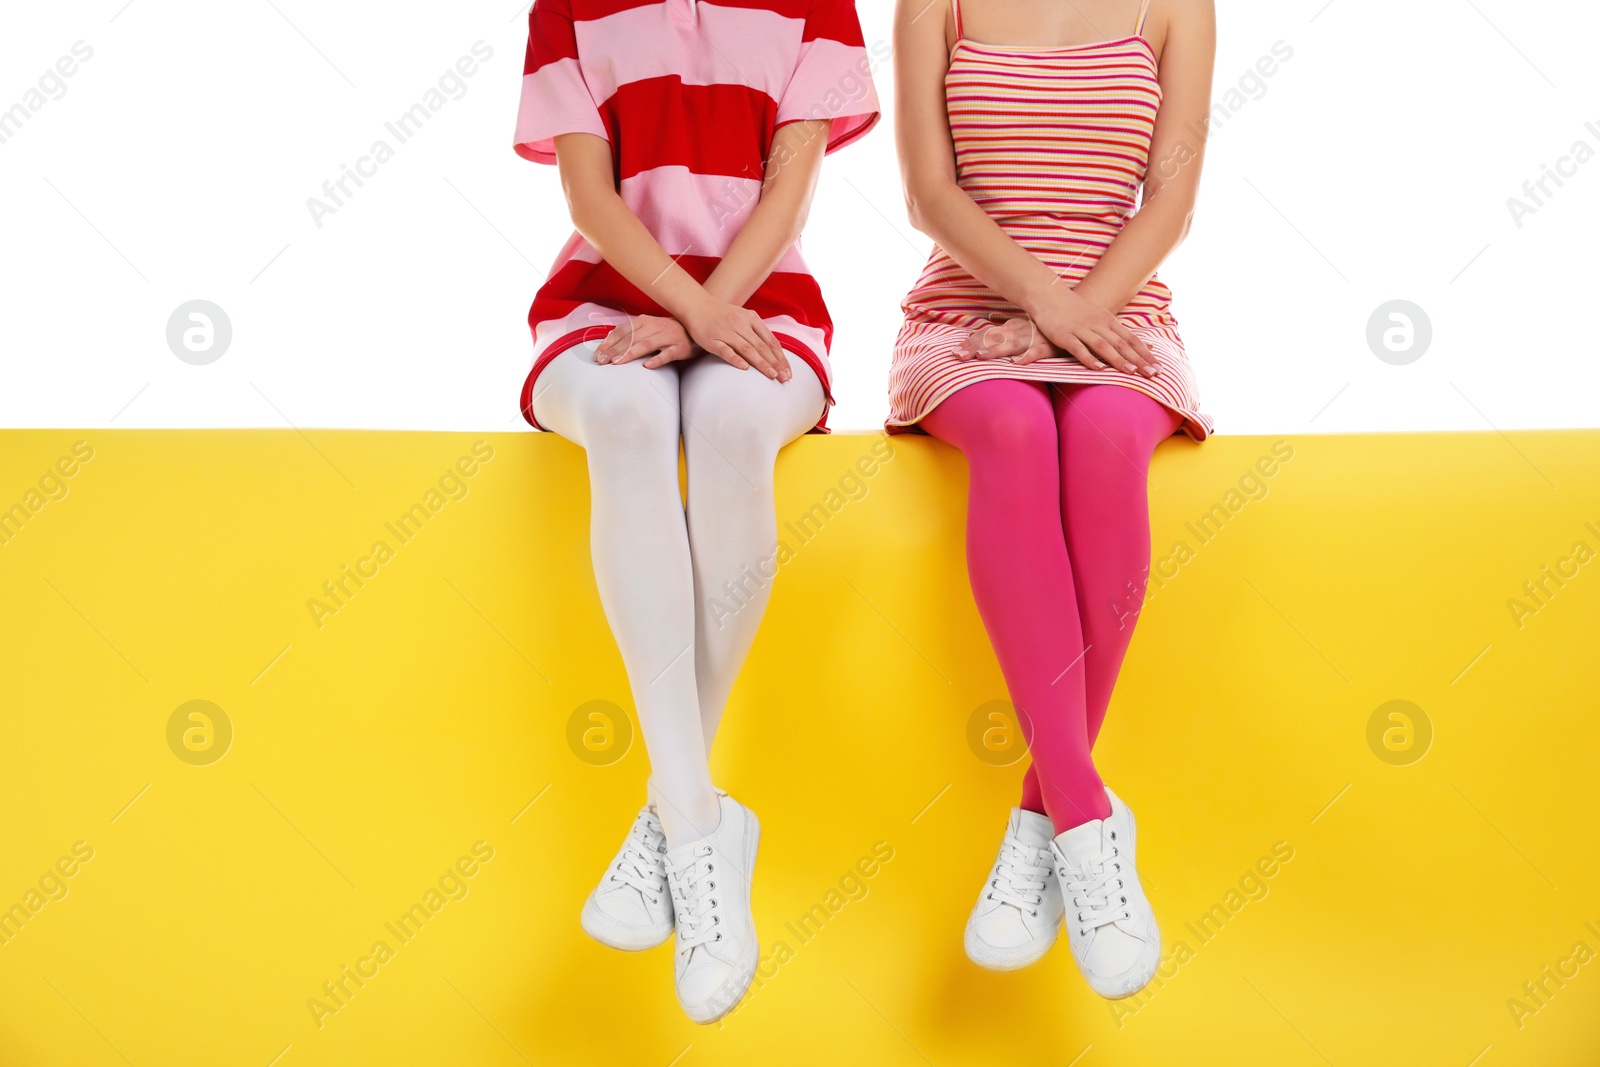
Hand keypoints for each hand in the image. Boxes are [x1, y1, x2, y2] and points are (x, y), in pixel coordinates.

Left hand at [595, 315, 692, 367]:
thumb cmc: (667, 332)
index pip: (623, 331)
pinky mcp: (679, 347)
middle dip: (614, 350)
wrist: (694, 330)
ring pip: (646, 345)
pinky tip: (646, 365)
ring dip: (630, 353)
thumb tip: (608, 343)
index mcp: (644, 321)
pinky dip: (657, 359)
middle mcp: (655, 327)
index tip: (597, 354)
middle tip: (601, 361)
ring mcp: (668, 336)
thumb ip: (631, 334)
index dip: (609, 342)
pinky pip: (667, 354)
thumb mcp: (648, 328)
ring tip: (617, 362)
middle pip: (631, 339)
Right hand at [682, 298, 791, 381]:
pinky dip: (735, 359)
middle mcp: (741, 325)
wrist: (696, 305)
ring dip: (761, 363)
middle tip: (785, 378)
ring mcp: (727, 332)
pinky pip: (725, 350)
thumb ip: (757, 331)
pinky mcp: (712, 340)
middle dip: (776, 364)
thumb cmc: (722, 315)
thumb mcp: (743, 317)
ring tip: (772, 375)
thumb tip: (773, 350)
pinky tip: (745, 368)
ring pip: (747, 349)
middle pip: (762, 347)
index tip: (788, 371)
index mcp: (752, 319)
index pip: (771, 341)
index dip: (781, 357)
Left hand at [958, 317, 1055, 363]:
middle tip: (958, 355)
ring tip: (980, 357)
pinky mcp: (1047, 347)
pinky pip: (1035, 352)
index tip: (955, 350)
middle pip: (992, 339)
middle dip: (974, 347)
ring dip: (995, 350)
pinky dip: (1026, 357)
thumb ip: (998, 335)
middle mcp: (1018, 331)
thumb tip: (974, 337)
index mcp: (1010, 327)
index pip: (986, 334)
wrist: (1069, 325)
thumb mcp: (1017, 330)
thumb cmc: (1040, 331)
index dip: (970, 342)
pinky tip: (1016, 363)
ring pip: (1010, 344)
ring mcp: (1032, 338)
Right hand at [1028, 288, 1159, 376]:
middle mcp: (1098, 324)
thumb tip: (1133, 344)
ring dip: (1118, 360)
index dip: (1145, 354)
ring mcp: (1081, 329)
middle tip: (1153, 374)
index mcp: (1108, 320)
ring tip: (1131, 372)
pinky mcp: (1064, 335)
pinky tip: (1099, 369)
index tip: (1158, 367)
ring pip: (1103, 346)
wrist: (1048, 295)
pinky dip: (1089, 359)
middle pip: (1122, 344)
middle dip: (1139, 360)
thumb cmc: (1075, 309)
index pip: (1132, 339)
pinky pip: (1078, 348)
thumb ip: (1113, 331)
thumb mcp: (1098, 316)